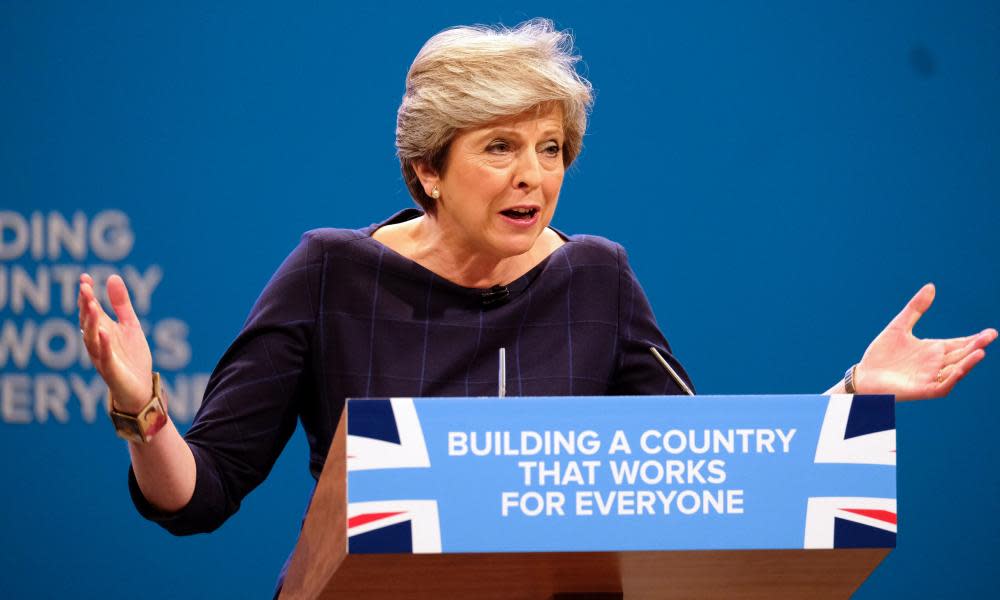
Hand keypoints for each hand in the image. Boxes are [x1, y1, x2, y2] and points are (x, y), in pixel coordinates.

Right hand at [78, 273, 152, 412]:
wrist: (141, 387)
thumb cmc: (131, 357)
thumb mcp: (130, 325)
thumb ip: (121, 304)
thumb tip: (112, 276)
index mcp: (101, 330)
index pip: (90, 310)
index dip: (86, 294)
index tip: (85, 277)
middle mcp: (97, 342)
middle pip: (87, 322)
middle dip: (85, 305)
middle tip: (84, 287)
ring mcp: (102, 357)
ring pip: (91, 339)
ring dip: (90, 322)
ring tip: (91, 305)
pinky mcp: (111, 372)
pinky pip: (105, 358)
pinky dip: (104, 345)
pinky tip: (105, 332)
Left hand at [855, 283, 996, 400]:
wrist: (864, 375)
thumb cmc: (881, 354)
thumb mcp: (899, 326)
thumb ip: (916, 308)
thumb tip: (931, 286)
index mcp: (933, 350)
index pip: (959, 344)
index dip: (974, 339)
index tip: (990, 332)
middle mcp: (935, 364)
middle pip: (961, 355)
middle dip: (976, 346)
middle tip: (990, 335)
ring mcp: (930, 378)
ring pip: (955, 371)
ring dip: (968, 363)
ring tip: (980, 351)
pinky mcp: (922, 390)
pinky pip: (942, 386)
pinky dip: (952, 379)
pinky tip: (959, 370)